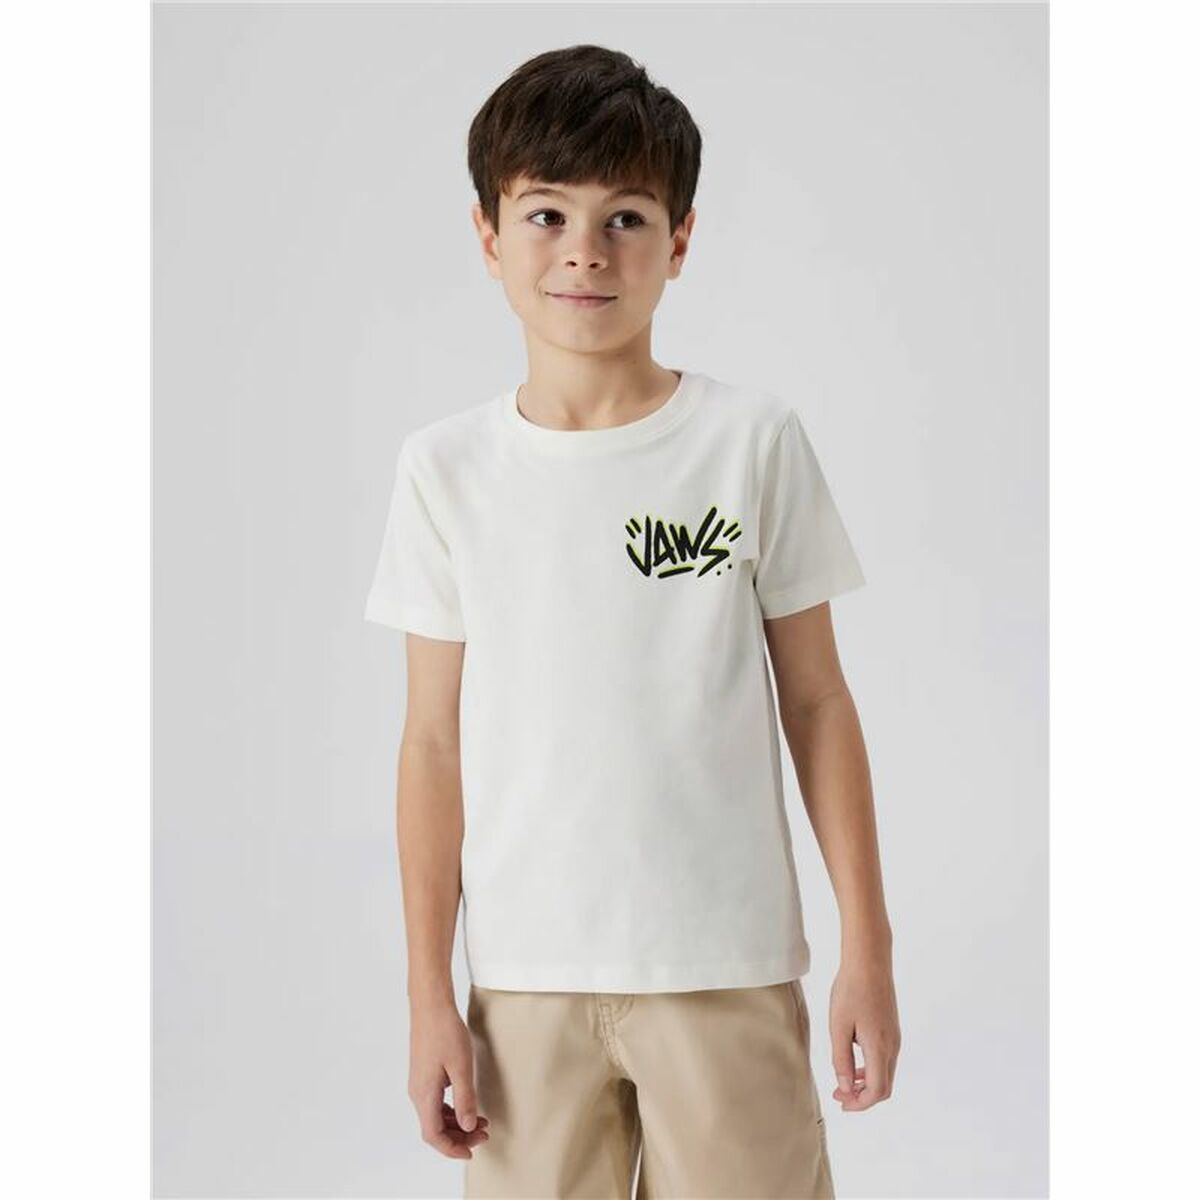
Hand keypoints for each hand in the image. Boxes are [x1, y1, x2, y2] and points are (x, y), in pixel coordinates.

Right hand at [408, 997, 489, 1158]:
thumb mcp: (461, 1067)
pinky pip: (435, 1103)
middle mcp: (417, 1093)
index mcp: (424, 1095)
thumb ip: (465, 1099)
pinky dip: (450, 1110)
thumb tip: (468, 1126)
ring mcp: (419, 1083)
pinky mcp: (423, 1074)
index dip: (452, 1148)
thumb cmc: (445, 1031)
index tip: (472, 1151)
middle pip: (434, 1129)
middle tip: (485, 1134)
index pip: (434, 1135)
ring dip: (456, 1123)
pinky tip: (466, 1105)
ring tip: (481, 1121)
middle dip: (459, 1136)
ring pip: (434, 1116)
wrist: (430, 1005)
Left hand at [828, 957, 900, 1110]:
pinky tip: (852, 1061)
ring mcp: (894, 1037)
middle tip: (839, 1095)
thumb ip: (841, 1058)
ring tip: (842, 1081)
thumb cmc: (850, 990)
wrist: (869, 961)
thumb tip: (844, 1086)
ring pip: (885, 1072)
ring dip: (865, 1083)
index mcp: (880, 1048)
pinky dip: (870, 1068)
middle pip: (884, 1086)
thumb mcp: (839, 1026)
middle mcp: (892, 1046)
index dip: (860, 1103)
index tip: (841, 1102)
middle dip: (862, 1097)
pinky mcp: (891, 1028)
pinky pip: (884, 1058)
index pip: (877, 1091)